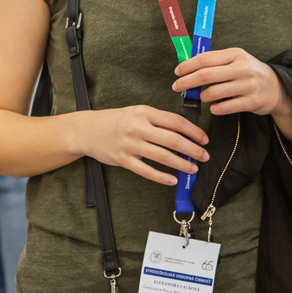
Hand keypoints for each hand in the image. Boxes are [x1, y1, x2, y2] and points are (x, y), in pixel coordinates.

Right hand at [72, 105, 210, 186]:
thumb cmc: (116, 121)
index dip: (193, 131)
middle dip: (193, 150)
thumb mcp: (137, 113)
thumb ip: (158, 121)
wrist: (88, 130)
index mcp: (145, 112)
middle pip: (173, 140)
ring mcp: (130, 144)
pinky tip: (172, 180)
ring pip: (163, 157)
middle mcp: (138, 127)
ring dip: (181, 164)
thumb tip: (183, 133)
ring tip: (192, 168)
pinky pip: (147, 171)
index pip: (176, 121)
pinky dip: (162, 177)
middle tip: (204, 156)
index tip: (204, 139)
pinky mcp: (123, 160)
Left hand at [171, 48, 286, 116]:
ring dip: (202, 96)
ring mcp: (247, 85)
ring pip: (213, 92)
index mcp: (235, 54)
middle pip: (205, 75)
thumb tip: (188, 65)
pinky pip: (224, 107)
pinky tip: (214, 107)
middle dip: (187, 82)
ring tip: (202, 97)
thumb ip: (216, 61)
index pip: (205, 59)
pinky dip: (214, 108)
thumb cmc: (250, 72)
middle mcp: (242, 68)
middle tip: (177, 87)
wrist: (277, 87)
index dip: (187, 66)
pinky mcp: (251, 102)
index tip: (177, 72)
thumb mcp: (237, 59)